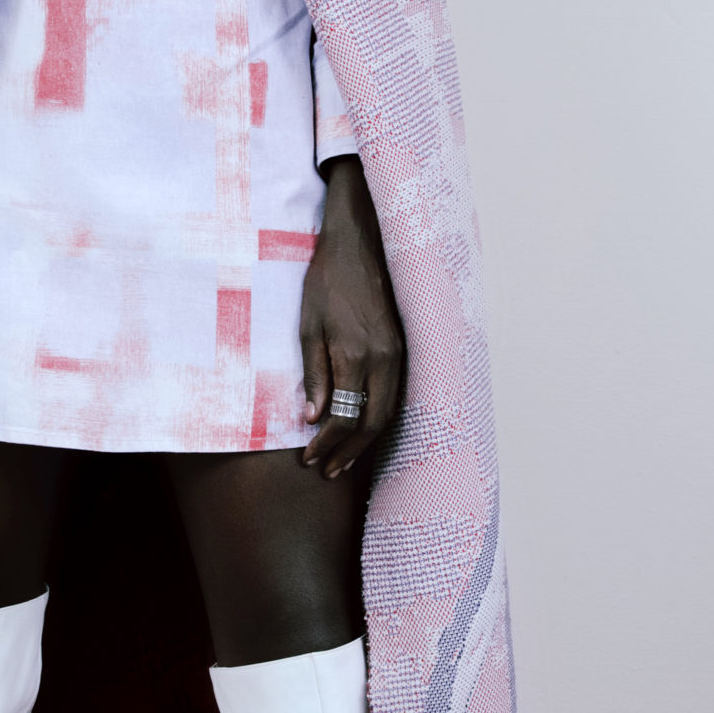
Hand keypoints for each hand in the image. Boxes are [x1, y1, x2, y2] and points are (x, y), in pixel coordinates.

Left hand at [300, 156, 404, 477]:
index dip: (326, 444)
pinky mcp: (405, 346)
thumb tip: (313, 417)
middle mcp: (385, 360)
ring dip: (366, 440)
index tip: (309, 459)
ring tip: (344, 459)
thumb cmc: (327, 279)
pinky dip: (380, 417)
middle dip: (349, 452)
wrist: (362, 240)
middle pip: (372, 423)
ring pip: (389, 411)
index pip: (344, 418)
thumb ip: (314, 373)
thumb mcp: (308, 324)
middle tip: (327, 472)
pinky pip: (396, 393)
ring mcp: (400, 353)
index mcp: (356, 355)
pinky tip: (365, 427)